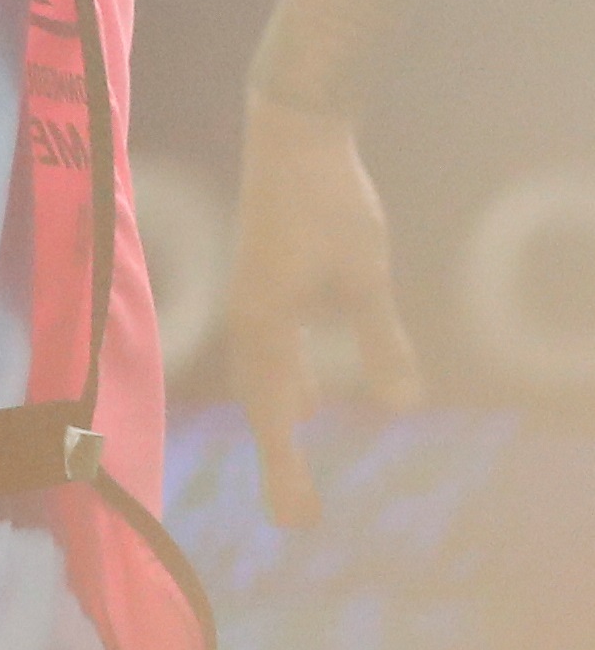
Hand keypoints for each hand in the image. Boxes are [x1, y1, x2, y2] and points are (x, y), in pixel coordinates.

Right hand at [228, 94, 422, 525]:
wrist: (291, 129)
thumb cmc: (330, 199)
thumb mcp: (367, 273)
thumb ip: (381, 340)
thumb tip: (400, 409)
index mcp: (264, 321)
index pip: (273, 414)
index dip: (286, 469)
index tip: (299, 520)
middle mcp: (249, 316)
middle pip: (262, 404)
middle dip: (280, 461)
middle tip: (298, 518)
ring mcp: (253, 297)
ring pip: (264, 376)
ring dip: (281, 420)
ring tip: (297, 456)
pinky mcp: (265, 279)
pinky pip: (272, 350)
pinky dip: (286, 380)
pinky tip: (310, 390)